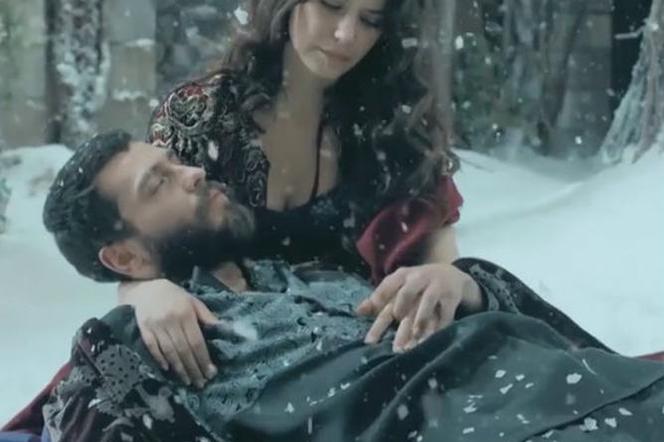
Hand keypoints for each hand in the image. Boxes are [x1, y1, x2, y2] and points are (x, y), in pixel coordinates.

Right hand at [119, 279, 218, 387]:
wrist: (146, 288)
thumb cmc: (174, 296)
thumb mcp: (193, 302)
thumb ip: (206, 316)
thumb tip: (222, 329)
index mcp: (185, 314)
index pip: (196, 341)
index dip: (203, 359)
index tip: (211, 372)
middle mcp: (170, 321)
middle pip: (184, 350)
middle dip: (193, 368)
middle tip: (201, 383)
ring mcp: (155, 326)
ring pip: (169, 352)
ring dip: (179, 369)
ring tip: (188, 381)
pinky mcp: (143, 330)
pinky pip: (152, 348)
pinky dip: (160, 359)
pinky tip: (168, 370)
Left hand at [356, 263, 482, 351]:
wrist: (451, 275)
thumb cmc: (417, 284)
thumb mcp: (399, 286)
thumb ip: (380, 298)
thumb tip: (358, 311)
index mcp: (402, 275)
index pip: (387, 286)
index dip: (378, 301)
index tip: (374, 319)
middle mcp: (418, 277)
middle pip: (405, 295)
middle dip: (398, 314)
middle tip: (391, 338)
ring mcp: (436, 286)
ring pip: (426, 304)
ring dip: (418, 324)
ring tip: (410, 345)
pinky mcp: (451, 297)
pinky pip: (444, 313)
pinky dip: (437, 328)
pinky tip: (429, 341)